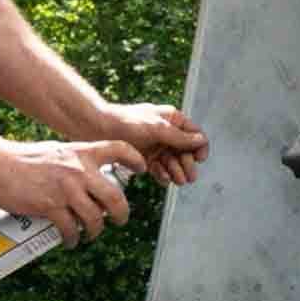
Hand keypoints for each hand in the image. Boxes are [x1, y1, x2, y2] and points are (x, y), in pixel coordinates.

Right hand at [0, 138, 136, 234]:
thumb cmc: (21, 158)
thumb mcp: (55, 151)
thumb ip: (73, 162)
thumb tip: (85, 178)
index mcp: (81, 152)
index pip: (119, 149)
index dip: (135, 159)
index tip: (141, 169)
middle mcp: (79, 170)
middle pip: (116, 197)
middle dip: (122, 213)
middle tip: (119, 219)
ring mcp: (67, 189)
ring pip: (95, 218)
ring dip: (96, 231)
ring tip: (91, 234)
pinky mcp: (51, 207)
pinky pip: (71, 229)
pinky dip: (73, 239)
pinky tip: (70, 241)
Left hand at [92, 98, 210, 185]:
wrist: (98, 129)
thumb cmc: (127, 123)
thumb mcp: (157, 128)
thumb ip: (179, 137)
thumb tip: (201, 141)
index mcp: (172, 120)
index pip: (195, 135)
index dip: (200, 148)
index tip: (199, 160)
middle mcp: (166, 133)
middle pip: (186, 151)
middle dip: (187, 164)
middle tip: (188, 178)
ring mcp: (156, 146)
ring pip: (173, 162)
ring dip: (177, 171)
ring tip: (177, 181)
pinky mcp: (145, 158)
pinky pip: (159, 169)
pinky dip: (163, 174)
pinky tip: (163, 180)